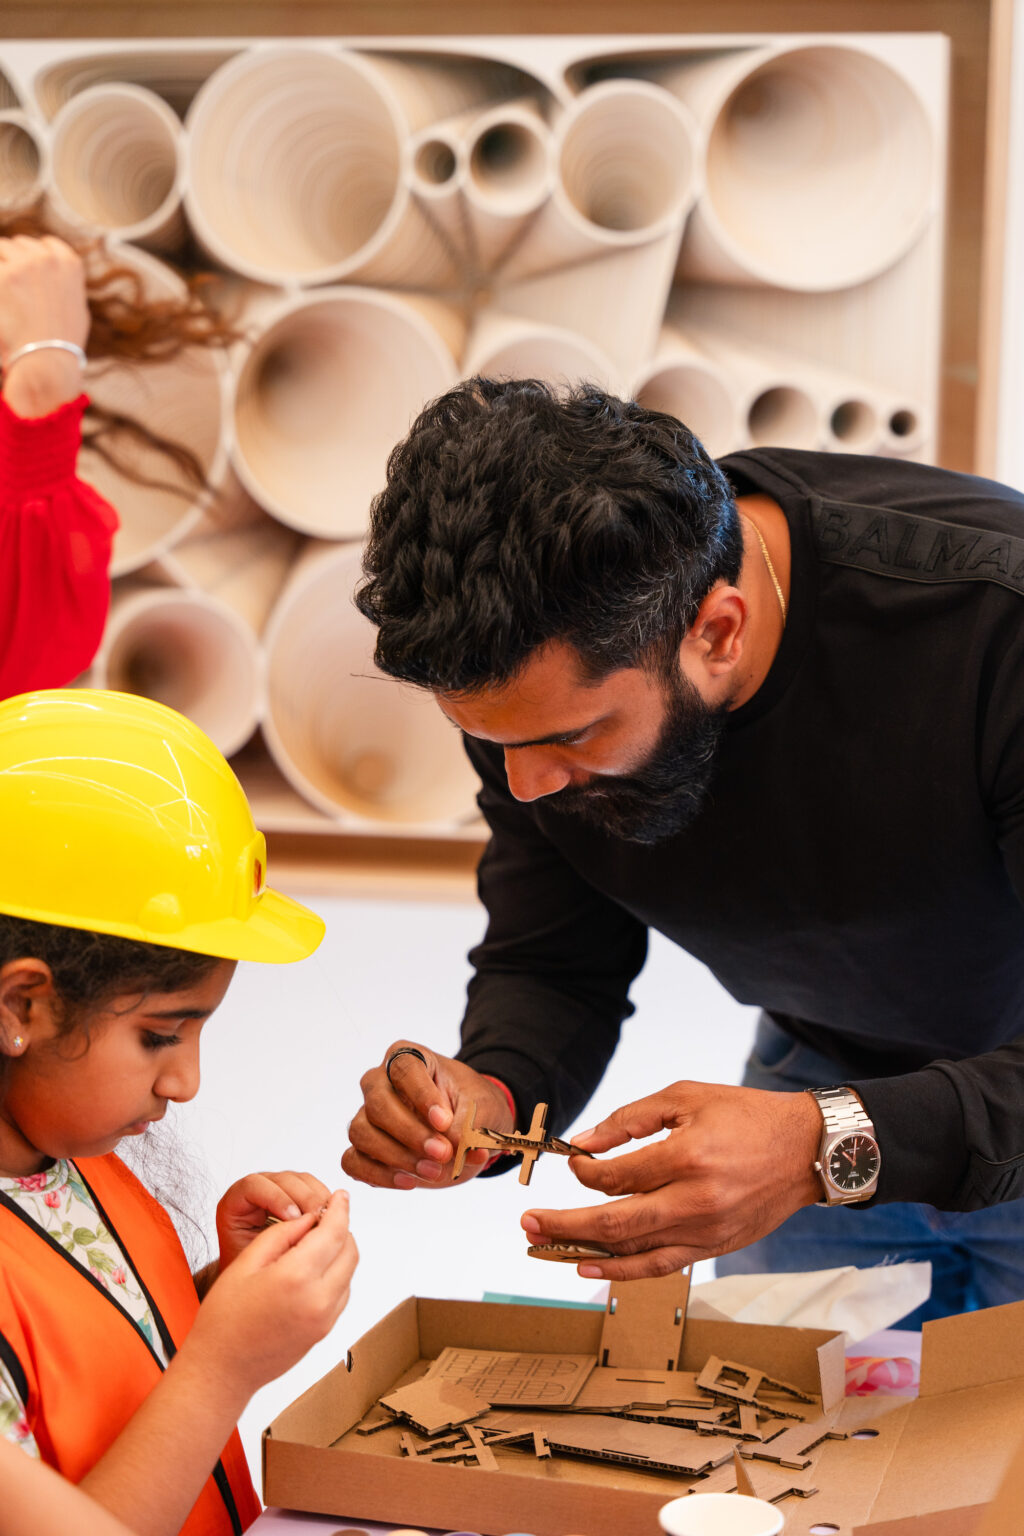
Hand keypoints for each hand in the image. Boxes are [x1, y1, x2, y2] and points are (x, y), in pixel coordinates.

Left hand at [0, 235, 88, 417]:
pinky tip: (2, 300)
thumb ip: (66, 287)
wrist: (47, 361)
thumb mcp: (78, 311)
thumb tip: (56, 279)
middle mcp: (48, 259)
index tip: (28, 274)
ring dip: (1, 268)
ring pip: (2, 249)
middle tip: (13, 290)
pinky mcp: (4, 276)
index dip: (35, 257)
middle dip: (14, 261)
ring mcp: (25, 264)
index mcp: (70, 264)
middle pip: (20, 245)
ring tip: (7, 297)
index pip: (47, 244)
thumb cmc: (62, 344)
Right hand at [188, 1190, 357, 1400]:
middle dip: (342, 1228)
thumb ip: (282, 1235)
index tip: (340, 1195)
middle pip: (349, 1250)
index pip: (334, 1232)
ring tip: (316, 1243)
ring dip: (340, 1252)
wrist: (222, 1370)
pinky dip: (337, 1274)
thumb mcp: (246, 1263)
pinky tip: (313, 1270)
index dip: (340, 1208)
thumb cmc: (224, 1319)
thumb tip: (308, 1220)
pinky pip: (342, 1293)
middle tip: (324, 1217)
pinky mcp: (324, 1332)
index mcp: (296, 1277)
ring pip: (350, 1272)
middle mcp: (318, 1299)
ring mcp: (324, 1319)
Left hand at [215, 1169, 331, 1268]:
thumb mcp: (248, 1254)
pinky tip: (331, 1218)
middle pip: (285, 1179)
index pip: (254, 1185)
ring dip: (319, 1199)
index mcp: (236, 1200)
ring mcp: (279, 1187)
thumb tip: (300, 1229)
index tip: (292, 1219)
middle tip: (317, 1219)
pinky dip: (326, 1201)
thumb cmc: (246, 1264)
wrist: (251, 1272)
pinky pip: (315, 1188)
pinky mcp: (297, 1192)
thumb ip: (269, 1240)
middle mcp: (258, 1188)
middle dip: (304, 1198)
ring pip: (304, 1181)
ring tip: (326, 1221)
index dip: (276, 1198)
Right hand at [342, 1040, 513, 1189]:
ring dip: (397, 1157)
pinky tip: (409, 1182)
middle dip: (410, 1132)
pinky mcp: (364, 1148)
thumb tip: (452, 1149)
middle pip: (377, 1102)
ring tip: (434, 1171)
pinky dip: (378, 1175)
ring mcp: (368, 1115)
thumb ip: (469, 1126)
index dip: (421, 1095)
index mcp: (411, 1059)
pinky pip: (353, 1161)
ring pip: (361, 1132)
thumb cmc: (474, 1108)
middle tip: (443, 1153)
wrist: (471, 1129)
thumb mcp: (484, 1109)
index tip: (444, 1121)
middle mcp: (381, 1083)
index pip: (403, 1068)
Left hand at [521, 1081, 821, 1278]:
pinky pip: (660, 1266)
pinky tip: (590, 1268)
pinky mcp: (715, 1248)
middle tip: (527, 1223)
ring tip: (544, 1248)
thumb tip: (583, 1144)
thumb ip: (630, 1119)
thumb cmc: (744, 1116)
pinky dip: (622, 1272)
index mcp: (688, 1156)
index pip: (617, 1176)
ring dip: (583, 1253)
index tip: (573, 1163)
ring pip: (634, 1252)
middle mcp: (696, 1201)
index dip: (585, 1172)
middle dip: (564, 1225)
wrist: (805, 1150)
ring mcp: (707, 1231)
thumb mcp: (686, 1097)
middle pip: (615, 1223)